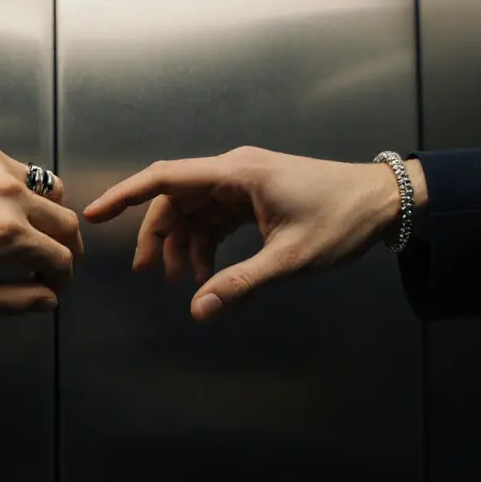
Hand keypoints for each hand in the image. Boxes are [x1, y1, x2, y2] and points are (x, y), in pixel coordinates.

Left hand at [0, 144, 81, 313]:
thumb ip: (15, 300)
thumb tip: (49, 300)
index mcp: (7, 236)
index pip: (62, 258)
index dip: (62, 278)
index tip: (51, 285)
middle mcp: (9, 197)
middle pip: (65, 222)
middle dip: (65, 248)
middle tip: (50, 263)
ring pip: (51, 191)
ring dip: (49, 215)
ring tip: (31, 232)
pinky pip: (23, 172)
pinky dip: (24, 191)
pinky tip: (2, 208)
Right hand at [83, 146, 426, 320]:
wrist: (386, 202)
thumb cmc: (343, 219)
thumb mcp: (291, 258)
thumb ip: (242, 284)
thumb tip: (199, 309)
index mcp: (237, 173)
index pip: (166, 178)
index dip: (126, 195)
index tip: (95, 213)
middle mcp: (235, 172)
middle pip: (176, 199)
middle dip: (158, 236)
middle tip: (149, 274)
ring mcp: (244, 183)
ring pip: (194, 212)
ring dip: (184, 245)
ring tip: (184, 283)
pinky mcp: (254, 197)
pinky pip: (215, 219)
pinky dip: (206, 245)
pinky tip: (207, 274)